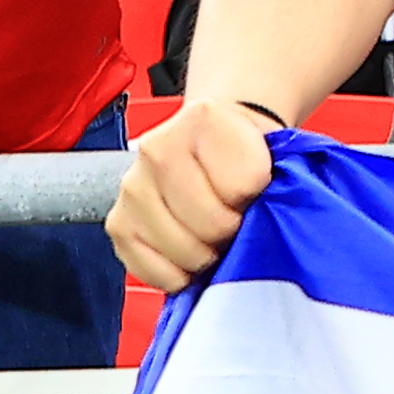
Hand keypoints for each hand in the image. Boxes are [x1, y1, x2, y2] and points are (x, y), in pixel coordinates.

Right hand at [109, 99, 280, 290]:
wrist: (210, 140)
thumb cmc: (241, 152)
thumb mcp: (271, 149)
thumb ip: (276, 180)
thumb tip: (266, 226)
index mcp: (204, 119)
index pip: (246, 186)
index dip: (259, 199)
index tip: (256, 191)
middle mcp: (158, 148)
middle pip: (211, 223)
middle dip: (232, 231)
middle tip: (235, 220)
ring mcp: (132, 187)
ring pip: (184, 249)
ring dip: (206, 255)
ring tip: (212, 236)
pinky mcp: (118, 223)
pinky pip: (153, 270)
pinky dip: (177, 274)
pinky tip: (188, 255)